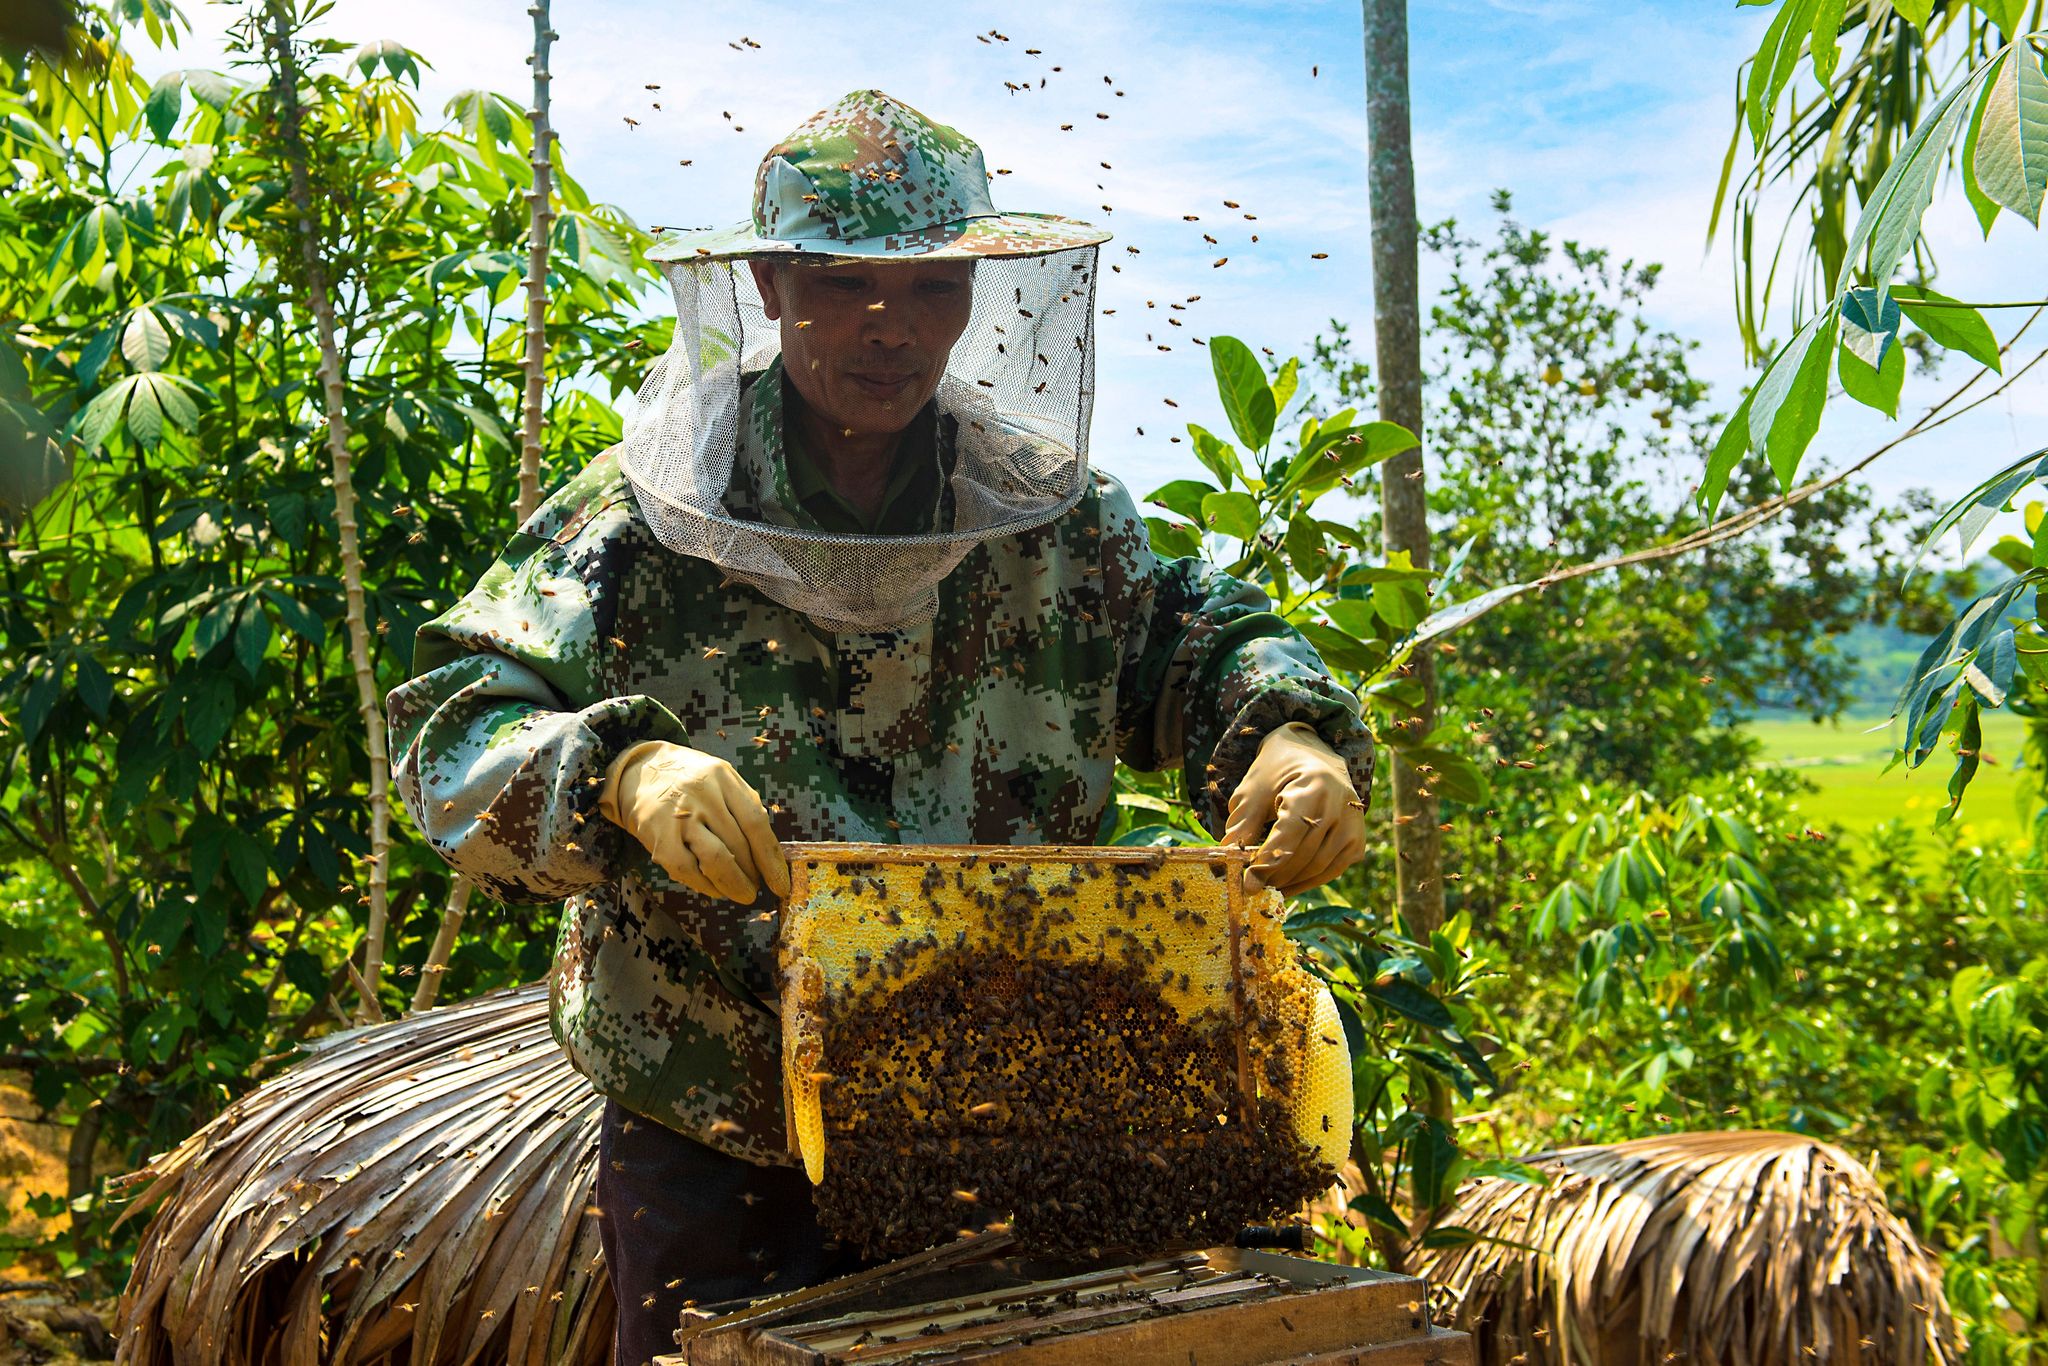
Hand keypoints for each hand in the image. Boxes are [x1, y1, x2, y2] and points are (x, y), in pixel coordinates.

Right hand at [598, 740, 791, 902]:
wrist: (637, 770)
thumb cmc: (689, 781)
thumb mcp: (720, 779)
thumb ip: (744, 807)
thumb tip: (770, 854)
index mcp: (724, 777)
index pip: (756, 823)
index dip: (772, 859)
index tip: (781, 884)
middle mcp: (702, 793)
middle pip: (738, 844)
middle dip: (753, 874)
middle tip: (757, 887)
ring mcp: (678, 813)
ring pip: (716, 859)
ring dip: (734, 884)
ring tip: (742, 893)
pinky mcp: (657, 834)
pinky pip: (686, 869)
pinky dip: (705, 885)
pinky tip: (715, 889)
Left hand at [1223, 722, 1365, 896]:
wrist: (1313, 754)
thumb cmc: (1278, 770)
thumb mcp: (1254, 787)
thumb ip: (1244, 820)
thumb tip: (1229, 855)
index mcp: (1313, 786)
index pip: (1290, 833)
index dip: (1267, 862)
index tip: (1248, 884)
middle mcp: (1340, 805)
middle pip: (1305, 854)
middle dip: (1276, 875)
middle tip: (1252, 887)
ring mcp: (1353, 824)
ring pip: (1320, 867)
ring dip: (1291, 882)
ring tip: (1267, 886)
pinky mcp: (1357, 839)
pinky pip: (1332, 870)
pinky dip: (1308, 882)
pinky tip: (1287, 885)